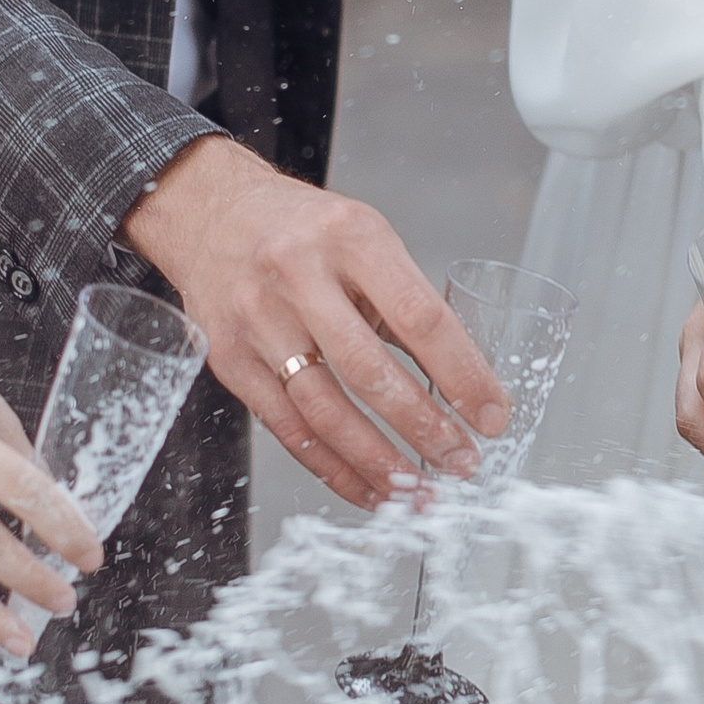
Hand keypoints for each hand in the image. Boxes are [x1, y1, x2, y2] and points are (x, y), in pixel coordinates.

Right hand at [121, 134, 507, 511]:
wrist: (210, 213)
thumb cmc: (301, 229)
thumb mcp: (364, 236)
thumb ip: (404, 300)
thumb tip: (462, 380)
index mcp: (350, 237)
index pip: (419, 316)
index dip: (463, 374)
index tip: (492, 415)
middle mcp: (297, 276)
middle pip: (369, 370)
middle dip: (424, 427)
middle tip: (461, 462)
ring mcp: (257, 320)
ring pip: (324, 410)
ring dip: (378, 461)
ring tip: (417, 490)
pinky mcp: (230, 359)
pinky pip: (287, 427)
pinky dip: (332, 466)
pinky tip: (367, 487)